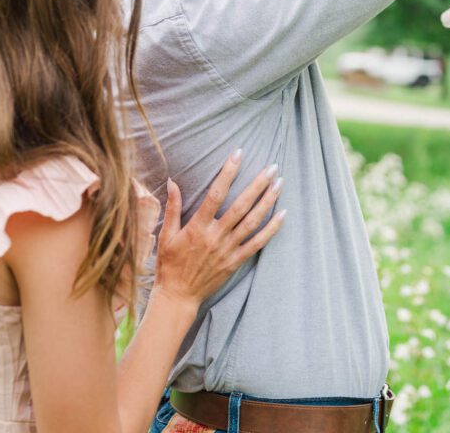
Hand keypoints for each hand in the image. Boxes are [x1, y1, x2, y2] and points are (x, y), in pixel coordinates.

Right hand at [152, 152, 284, 308]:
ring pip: (253, 222)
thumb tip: (173, 181)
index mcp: (198, 226)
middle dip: (258, 184)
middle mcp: (216, 236)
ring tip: (280, 183)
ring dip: (268, 201)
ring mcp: (228, 250)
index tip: (238, 153)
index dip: (228, 172)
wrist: (177, 296)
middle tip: (271, 167)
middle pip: (241, 205)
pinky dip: (272, 229)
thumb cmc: (169, 264)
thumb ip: (172, 207)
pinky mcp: (235, 262)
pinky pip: (257, 243)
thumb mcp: (166, 235)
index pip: (216, 193)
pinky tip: (283, 215)